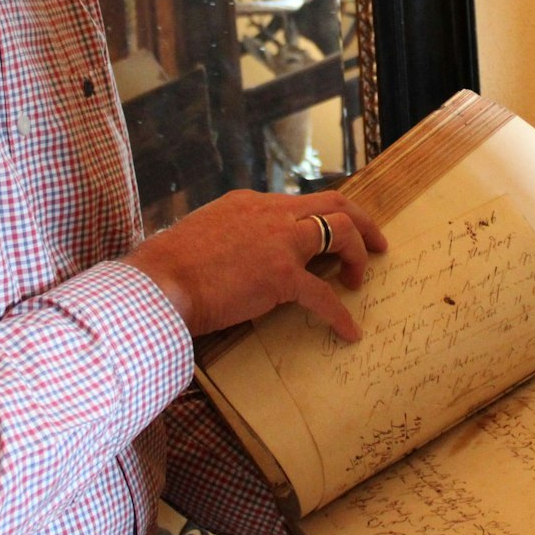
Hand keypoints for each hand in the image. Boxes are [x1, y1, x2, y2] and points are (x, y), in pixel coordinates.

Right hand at [123, 189, 388, 340]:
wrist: (158, 282)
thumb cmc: (168, 266)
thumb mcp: (204, 233)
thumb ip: (229, 236)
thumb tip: (238, 255)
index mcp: (251, 204)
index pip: (300, 203)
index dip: (323, 218)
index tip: (333, 235)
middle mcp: (271, 214)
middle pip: (335, 202)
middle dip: (362, 221)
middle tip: (377, 243)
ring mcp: (279, 242)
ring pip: (340, 231)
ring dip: (357, 256)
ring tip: (358, 282)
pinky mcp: (281, 275)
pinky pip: (325, 295)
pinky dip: (340, 315)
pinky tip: (348, 332)